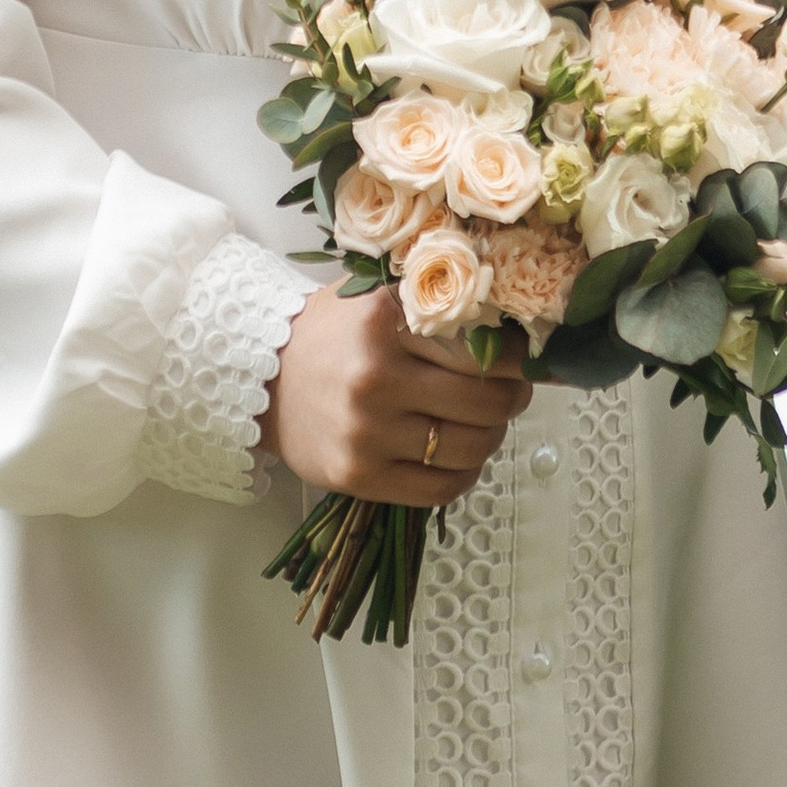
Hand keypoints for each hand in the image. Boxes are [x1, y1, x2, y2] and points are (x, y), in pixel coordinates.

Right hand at [260, 280, 533, 506]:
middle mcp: (376, 376)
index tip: (522, 358)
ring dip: (492, 437)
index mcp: (386, 321)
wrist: (264, 380)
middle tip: (513, 392)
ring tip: (486, 424)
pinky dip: (464, 475)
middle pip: (484, 401)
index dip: (515, 357)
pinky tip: (459, 457)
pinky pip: (439, 488)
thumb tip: (515, 326)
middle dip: (513, 398)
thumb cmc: (333, 334)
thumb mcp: (378, 298)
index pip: (482, 346)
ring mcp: (366, 432)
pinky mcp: (358, 476)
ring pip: (469, 447)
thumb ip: (436, 305)